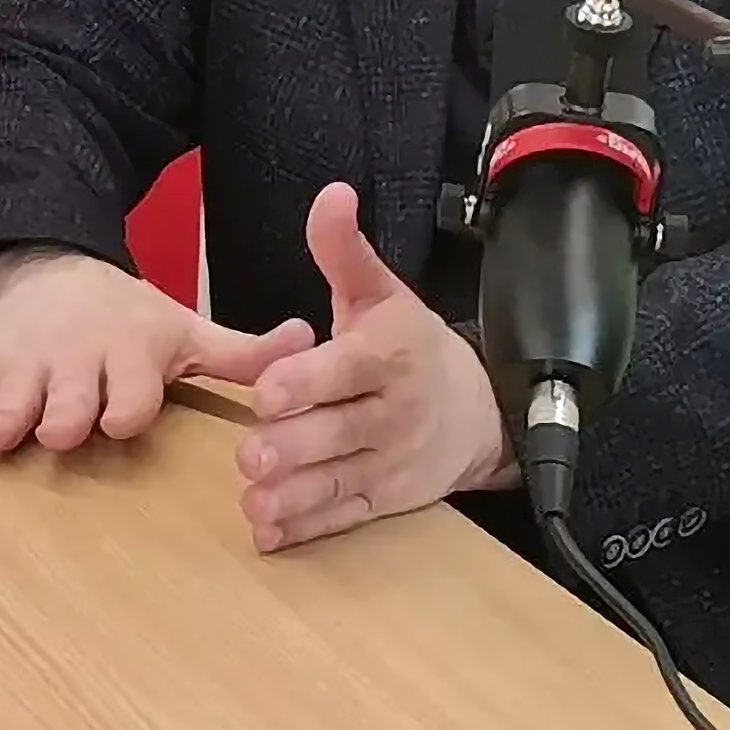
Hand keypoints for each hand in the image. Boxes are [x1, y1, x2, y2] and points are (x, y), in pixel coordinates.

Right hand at [0, 245, 315, 453]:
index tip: (119, 419)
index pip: (126, 395)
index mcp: (124, 356)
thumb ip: (244, 352)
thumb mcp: (185, 328)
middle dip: (60, 417)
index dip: (121, 408)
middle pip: (64, 404)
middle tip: (59, 430)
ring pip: (10, 401)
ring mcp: (22, 366)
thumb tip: (311, 341)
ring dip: (2, 418)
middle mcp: (72, 362)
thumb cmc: (129, 318)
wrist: (53, 271)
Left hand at [238, 183, 513, 551]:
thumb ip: (345, 250)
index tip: (266, 392)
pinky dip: (310, 528)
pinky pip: (348, 515)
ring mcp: (393, 461)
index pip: (351, 370)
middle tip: (248, 456)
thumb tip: (330, 195)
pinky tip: (269, 534)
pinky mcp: (388, 499)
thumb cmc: (410, 345)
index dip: (309, 381)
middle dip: (295, 446)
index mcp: (390, 356)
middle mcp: (394, 412)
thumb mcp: (381, 293)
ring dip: (297, 495)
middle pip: (343, 432)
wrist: (481, 409)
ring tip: (252, 503)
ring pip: (342, 480)